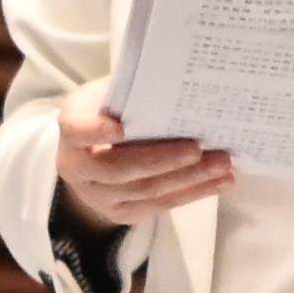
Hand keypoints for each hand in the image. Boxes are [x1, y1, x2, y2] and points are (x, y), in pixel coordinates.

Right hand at [54, 87, 233, 225]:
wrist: (90, 153)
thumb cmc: (107, 113)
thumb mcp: (109, 94)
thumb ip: (130, 92)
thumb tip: (176, 79)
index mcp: (71, 130)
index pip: (77, 130)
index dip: (96, 131)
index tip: (121, 128)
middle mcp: (77, 168)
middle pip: (118, 169)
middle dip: (162, 159)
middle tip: (198, 148)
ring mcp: (98, 196)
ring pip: (144, 191)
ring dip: (188, 179)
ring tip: (222, 164)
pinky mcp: (121, 213)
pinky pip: (159, 206)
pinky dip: (192, 193)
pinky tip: (218, 182)